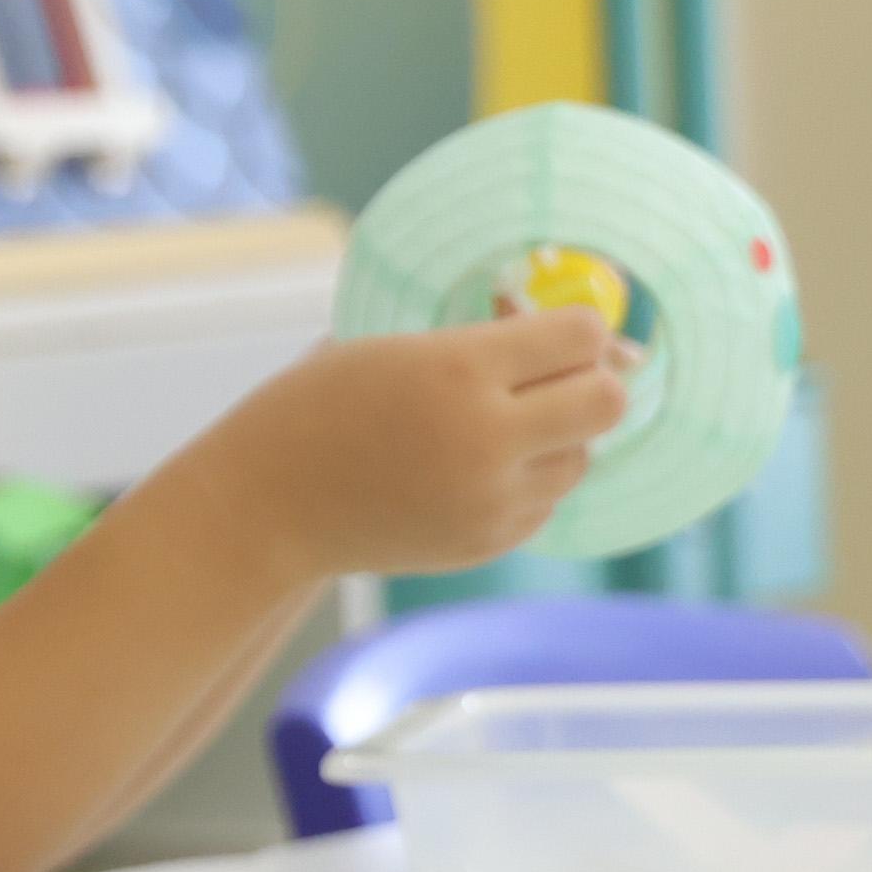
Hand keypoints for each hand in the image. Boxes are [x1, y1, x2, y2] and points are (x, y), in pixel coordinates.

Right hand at [191, 312, 632, 584]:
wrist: (264, 505)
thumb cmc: (317, 406)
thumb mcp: (394, 349)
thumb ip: (484, 339)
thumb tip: (589, 339)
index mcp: (457, 369)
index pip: (582, 336)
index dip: (574, 329)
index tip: (548, 332)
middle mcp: (486, 437)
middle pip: (607, 400)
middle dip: (589, 381)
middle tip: (547, 379)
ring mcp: (491, 499)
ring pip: (584, 456)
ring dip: (559, 435)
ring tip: (498, 427)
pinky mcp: (488, 542)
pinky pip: (547, 500)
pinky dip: (527, 479)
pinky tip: (472, 467)